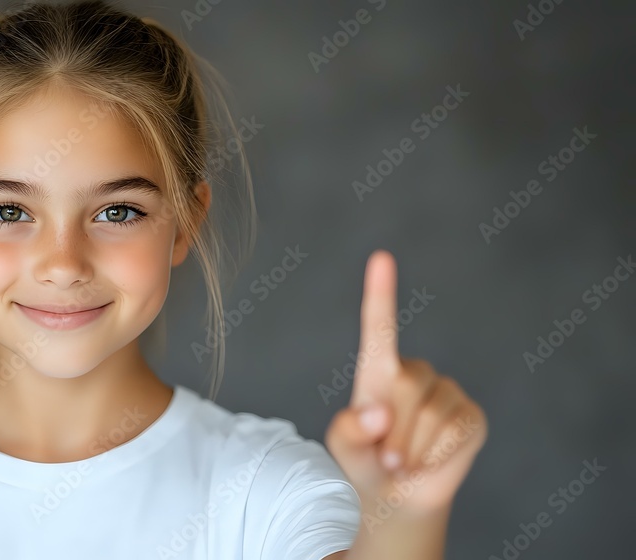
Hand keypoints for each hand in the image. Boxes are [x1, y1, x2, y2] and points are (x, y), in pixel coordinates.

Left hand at [325, 250, 487, 516]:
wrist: (398, 498)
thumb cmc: (365, 463)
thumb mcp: (343, 448)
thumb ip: (348, 430)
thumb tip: (378, 412)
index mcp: (377, 371)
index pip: (379, 327)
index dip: (381, 292)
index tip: (381, 257)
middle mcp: (414, 373)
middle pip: (405, 385)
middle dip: (392, 431)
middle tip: (385, 459)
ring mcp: (447, 391)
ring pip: (430, 415)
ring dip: (411, 450)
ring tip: (403, 462)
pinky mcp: (471, 415)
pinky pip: (454, 431)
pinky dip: (436, 456)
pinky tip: (429, 461)